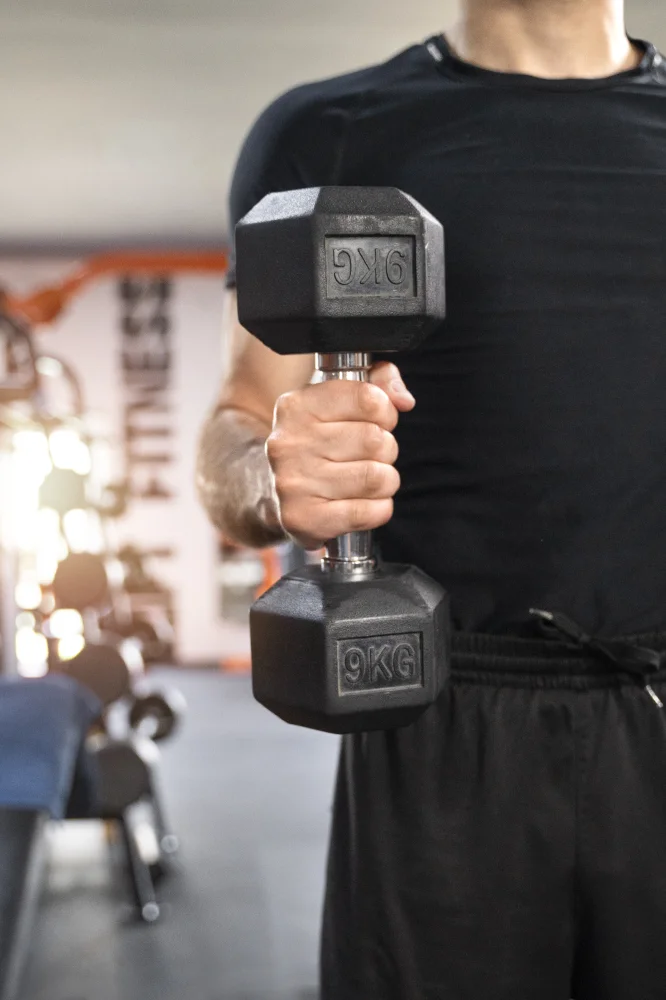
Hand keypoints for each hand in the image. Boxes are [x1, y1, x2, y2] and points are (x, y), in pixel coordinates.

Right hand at [266, 362, 414, 548]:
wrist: (270, 491)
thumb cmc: (316, 442)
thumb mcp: (337, 400)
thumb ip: (377, 382)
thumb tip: (403, 400)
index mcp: (296, 406)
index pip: (367, 398)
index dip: (385, 412)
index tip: (378, 421)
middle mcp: (289, 443)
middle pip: (376, 440)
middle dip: (386, 450)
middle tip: (371, 456)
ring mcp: (293, 484)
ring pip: (376, 478)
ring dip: (385, 481)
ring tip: (368, 480)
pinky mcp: (304, 519)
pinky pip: (368, 512)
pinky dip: (378, 510)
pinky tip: (363, 504)